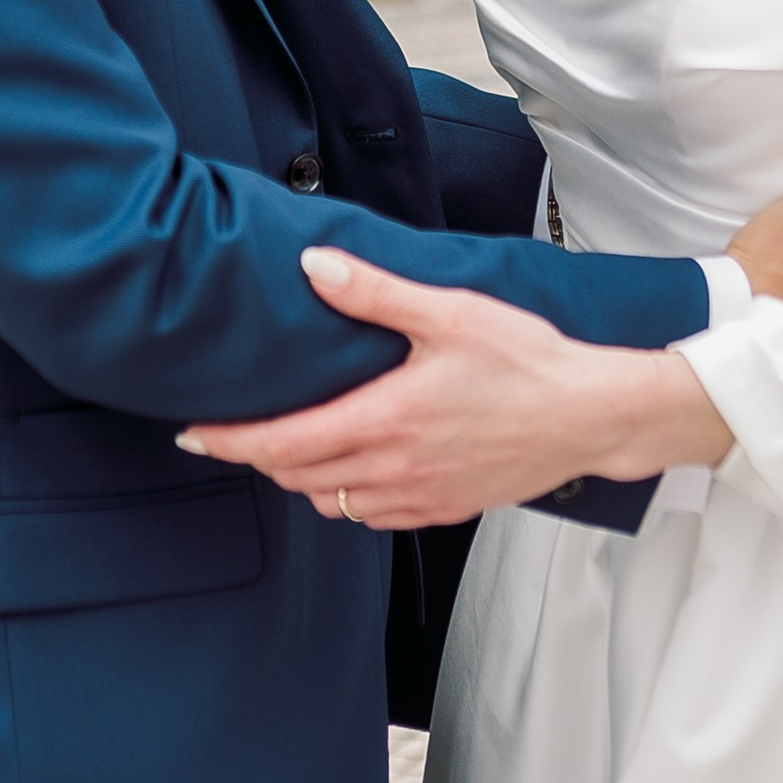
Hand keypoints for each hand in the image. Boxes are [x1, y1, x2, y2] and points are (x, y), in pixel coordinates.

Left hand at [179, 246, 726, 531]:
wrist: (590, 415)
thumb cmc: (528, 362)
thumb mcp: (450, 313)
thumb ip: (376, 292)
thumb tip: (315, 266)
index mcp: (386, 420)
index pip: (282, 442)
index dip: (230, 440)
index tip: (192, 433)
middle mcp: (394, 469)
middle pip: (297, 477)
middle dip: (259, 457)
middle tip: (235, 432)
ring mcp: (418, 496)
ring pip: (332, 502)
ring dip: (303, 478)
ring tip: (291, 446)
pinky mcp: (444, 509)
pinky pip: (373, 516)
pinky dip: (347, 498)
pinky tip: (353, 469)